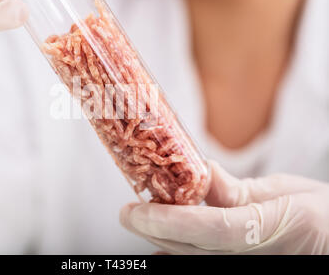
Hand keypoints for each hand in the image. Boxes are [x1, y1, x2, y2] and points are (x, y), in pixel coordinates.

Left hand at [120, 161, 328, 253]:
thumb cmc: (319, 214)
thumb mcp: (284, 191)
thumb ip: (239, 190)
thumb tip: (202, 173)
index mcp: (269, 229)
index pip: (210, 228)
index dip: (169, 221)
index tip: (133, 211)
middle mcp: (254, 254)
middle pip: (191, 246)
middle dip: (153, 229)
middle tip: (128, 212)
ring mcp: (247, 263)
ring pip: (192, 256)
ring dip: (161, 237)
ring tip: (140, 217)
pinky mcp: (239, 262)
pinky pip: (204, 257)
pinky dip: (179, 246)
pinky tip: (162, 239)